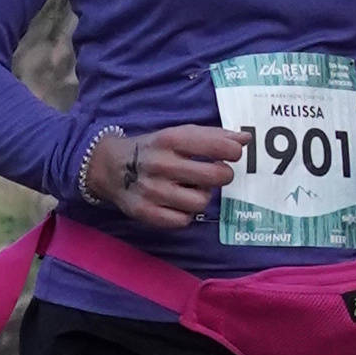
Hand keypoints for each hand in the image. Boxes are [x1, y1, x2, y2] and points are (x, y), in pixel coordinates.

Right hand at [81, 123, 245, 230]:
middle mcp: (161, 163)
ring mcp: (152, 190)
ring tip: (192, 189)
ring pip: (201, 202)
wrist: (109, 166)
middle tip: (216, 174)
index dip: (233, 151)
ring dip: (202, 196)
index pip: (217, 146)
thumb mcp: (178, 134)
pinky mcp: (145, 212)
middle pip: (215, 176)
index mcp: (171, 139)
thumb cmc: (154, 149)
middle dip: (223, 175)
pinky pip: (183, 221)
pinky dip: (185, 214)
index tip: (232, 153)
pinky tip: (179, 204)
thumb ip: (213, 136)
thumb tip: (245, 139)